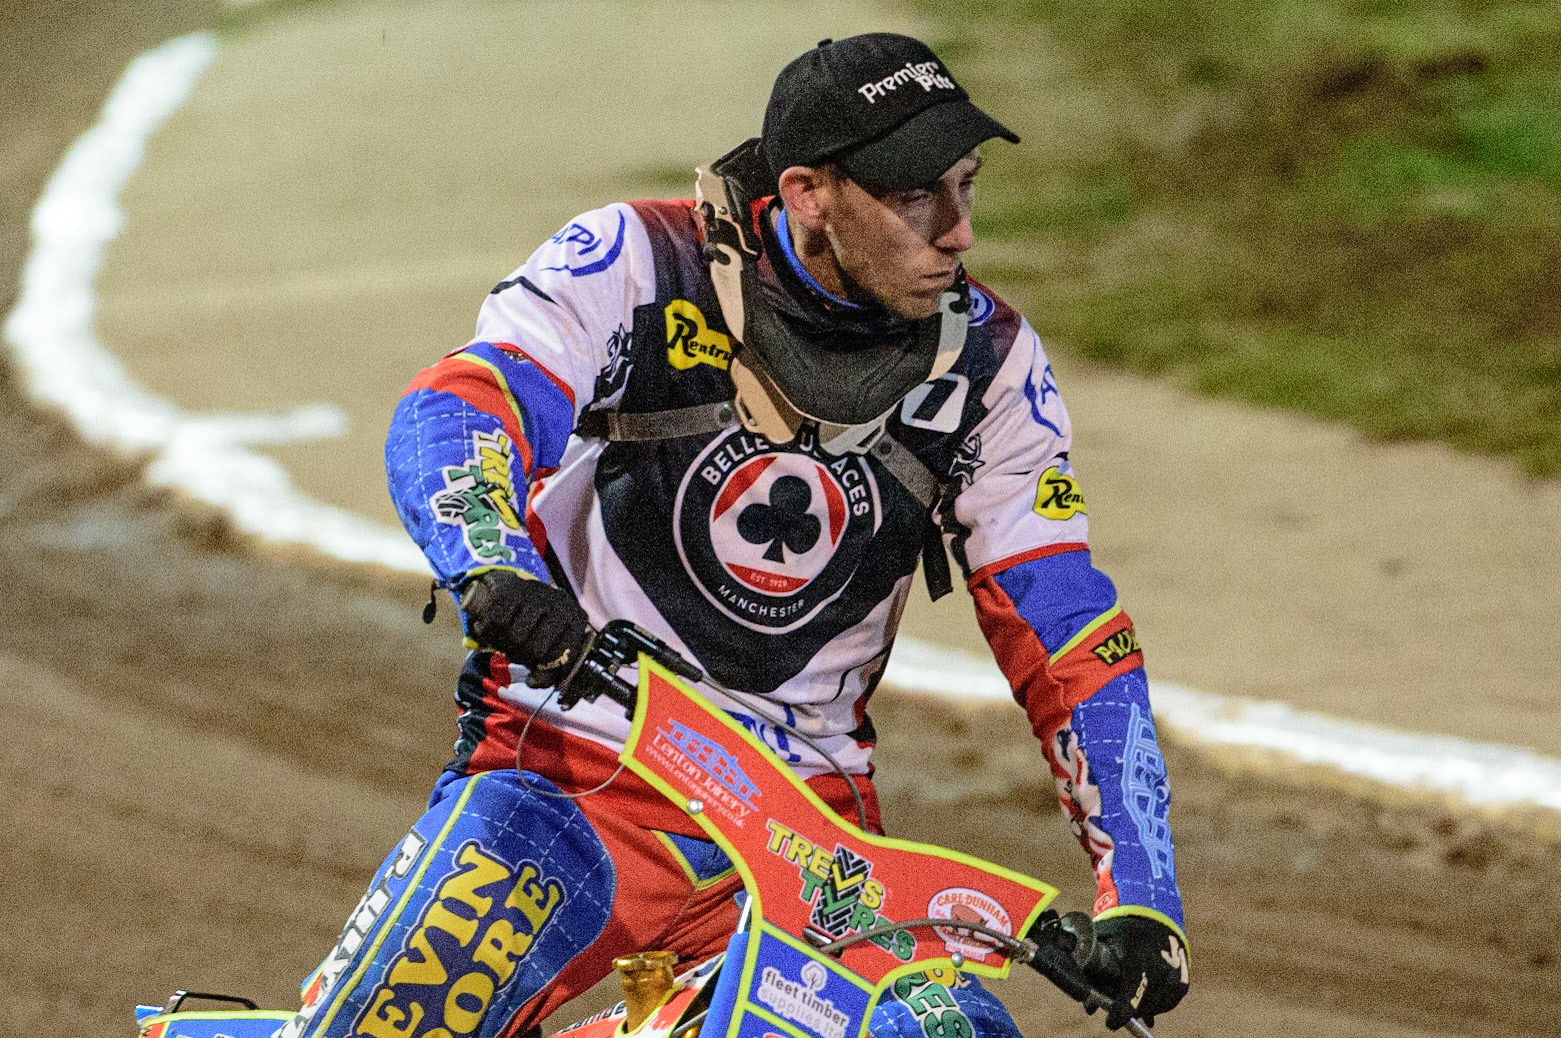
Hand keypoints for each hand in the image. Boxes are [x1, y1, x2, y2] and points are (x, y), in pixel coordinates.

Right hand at [459, 570, 591, 687]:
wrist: (510, 586)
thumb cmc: (533, 624)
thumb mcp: (548, 644)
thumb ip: (548, 669)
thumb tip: (534, 683)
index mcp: (576, 618)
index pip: (564, 657)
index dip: (547, 673)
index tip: (534, 677)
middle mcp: (560, 602)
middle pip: (536, 651)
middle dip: (521, 657)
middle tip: (514, 650)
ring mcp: (537, 593)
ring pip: (515, 637)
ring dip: (503, 644)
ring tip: (503, 638)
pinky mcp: (511, 588)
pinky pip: (496, 623)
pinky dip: (487, 631)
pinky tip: (489, 627)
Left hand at [1090, 914, 1189, 1029]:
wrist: (1152, 915)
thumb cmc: (1121, 931)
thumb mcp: (1102, 942)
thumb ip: (1092, 972)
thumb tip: (1089, 1007)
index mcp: (1139, 959)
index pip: (1131, 996)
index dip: (1119, 1014)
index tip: (1110, 1023)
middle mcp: (1161, 969)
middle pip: (1142, 1006)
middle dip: (1127, 1010)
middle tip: (1114, 1008)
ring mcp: (1174, 976)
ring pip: (1155, 1008)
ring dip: (1141, 1008)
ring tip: (1128, 1000)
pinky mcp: (1182, 981)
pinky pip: (1167, 1004)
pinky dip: (1155, 1005)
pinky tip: (1144, 999)